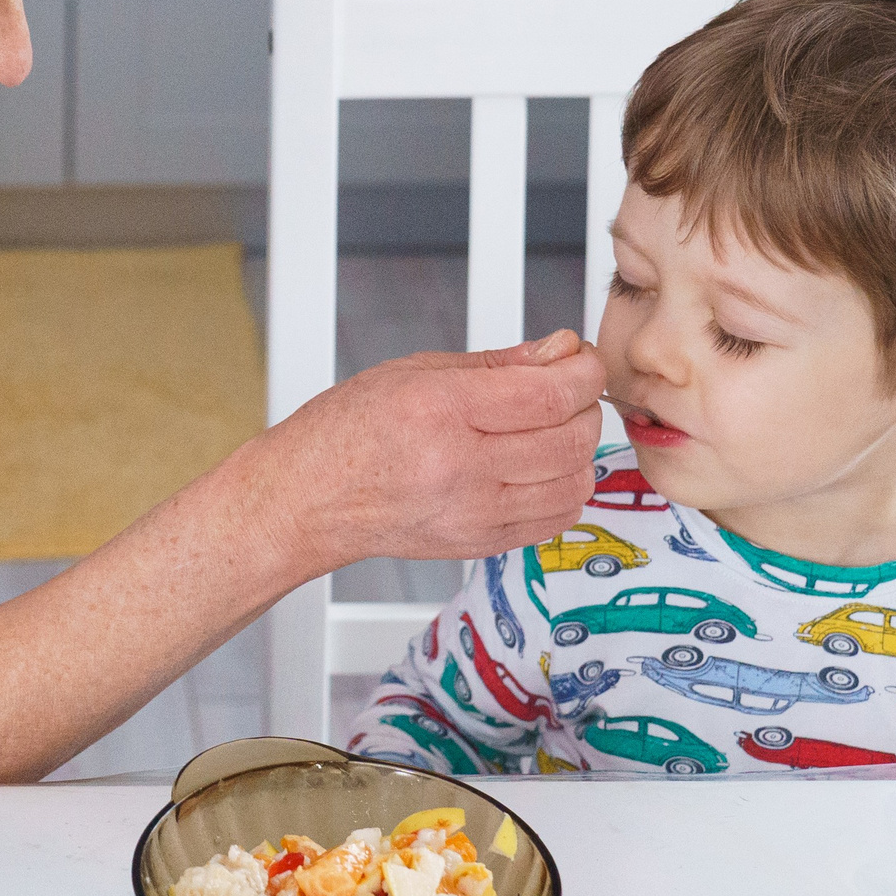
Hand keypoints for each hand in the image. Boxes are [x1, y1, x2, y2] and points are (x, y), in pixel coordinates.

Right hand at [248, 330, 604, 578]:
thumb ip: (497, 363)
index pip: (549, 396)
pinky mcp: (482, 544)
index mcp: (439, 412)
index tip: (580, 360)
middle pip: (571, 439)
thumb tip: (558, 351)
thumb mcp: (413, 371)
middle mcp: (460, 468)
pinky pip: (557, 517)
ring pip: (574, 482)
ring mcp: (474, 513)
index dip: (583, 372)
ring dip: (578, 449)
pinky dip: (565, 487)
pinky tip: (540, 467)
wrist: (310, 500)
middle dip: (585, 405)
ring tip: (550, 429)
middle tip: (566, 389)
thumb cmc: (347, 432)